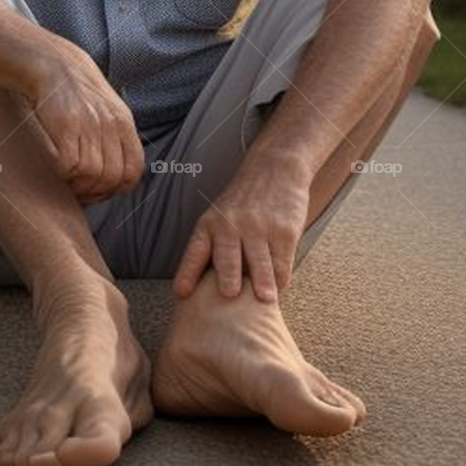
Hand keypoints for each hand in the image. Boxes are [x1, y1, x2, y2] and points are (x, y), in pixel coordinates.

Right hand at [22, 37, 144, 202]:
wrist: (55, 65)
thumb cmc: (78, 92)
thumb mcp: (108, 110)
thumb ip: (117, 139)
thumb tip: (118, 175)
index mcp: (124, 124)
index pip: (133, 170)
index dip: (118, 187)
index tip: (101, 189)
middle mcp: (110, 125)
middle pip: (112, 177)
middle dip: (96, 192)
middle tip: (80, 190)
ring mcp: (89, 126)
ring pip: (91, 175)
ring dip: (78, 185)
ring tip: (68, 180)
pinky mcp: (66, 126)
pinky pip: (69, 165)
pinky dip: (63, 174)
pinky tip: (57, 168)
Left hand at [172, 152, 312, 301]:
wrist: (275, 166)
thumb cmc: (243, 200)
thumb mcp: (219, 216)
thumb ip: (213, 246)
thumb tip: (202, 289)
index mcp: (209, 224)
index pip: (195, 251)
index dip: (187, 273)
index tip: (181, 293)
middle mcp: (231, 225)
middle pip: (228, 256)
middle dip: (228, 276)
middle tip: (229, 294)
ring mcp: (259, 227)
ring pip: (260, 262)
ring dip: (263, 283)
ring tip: (265, 299)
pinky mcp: (284, 230)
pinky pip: (282, 261)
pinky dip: (281, 278)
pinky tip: (278, 286)